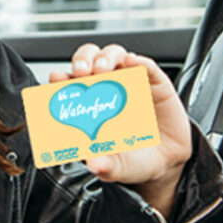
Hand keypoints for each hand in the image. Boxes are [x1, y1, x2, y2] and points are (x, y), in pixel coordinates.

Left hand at [49, 44, 191, 217]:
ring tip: (103, 70)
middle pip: (89, 60)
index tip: (56, 78)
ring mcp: (130, 82)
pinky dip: (140, 61)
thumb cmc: (133, 160)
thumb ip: (105, 166)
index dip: (61, 78)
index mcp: (88, 104)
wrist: (166, 162)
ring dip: (106, 58)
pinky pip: (147, 67)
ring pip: (115, 55)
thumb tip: (93, 163)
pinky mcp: (154, 83)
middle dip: (82, 60)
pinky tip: (134, 63)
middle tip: (81, 71)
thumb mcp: (117, 167)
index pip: (70, 84)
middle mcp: (106, 87)